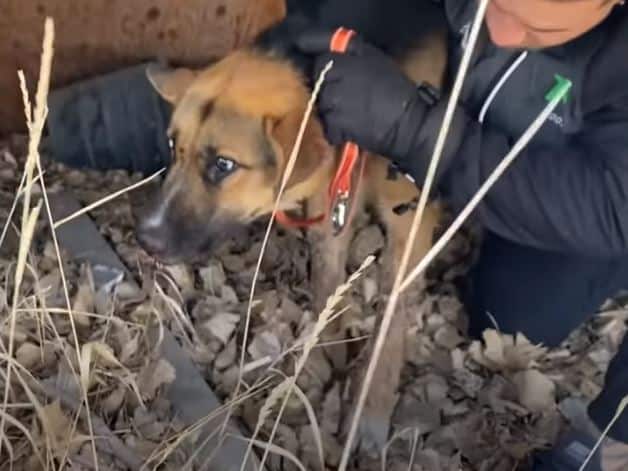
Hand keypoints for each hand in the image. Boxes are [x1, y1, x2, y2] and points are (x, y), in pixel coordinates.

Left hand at [296, 29, 426, 158]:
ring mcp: (334, 103)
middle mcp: (336, 79)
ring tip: (351, 113)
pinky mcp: (337, 125)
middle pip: (318, 85)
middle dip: (329, 90)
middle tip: (348, 98)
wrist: (408, 122)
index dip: (327, 71)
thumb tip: (332, 46)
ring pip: (322, 106)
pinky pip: (328, 127)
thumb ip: (350, 50)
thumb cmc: (396, 90)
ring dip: (332, 111)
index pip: (320, 62)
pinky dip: (337, 130)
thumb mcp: (375, 58)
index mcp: (345, 60)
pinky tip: (351, 128)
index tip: (337, 78)